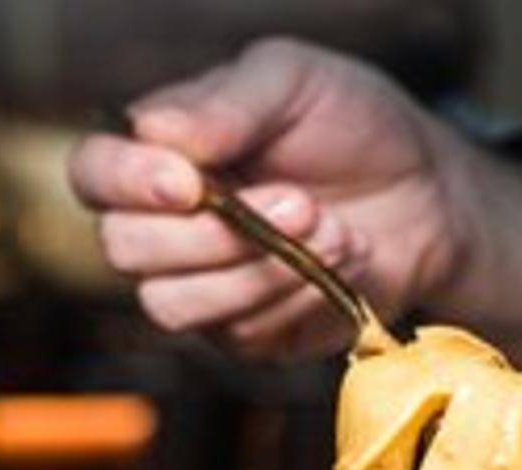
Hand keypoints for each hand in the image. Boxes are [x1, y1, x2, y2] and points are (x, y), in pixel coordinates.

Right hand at [69, 37, 521, 361]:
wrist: (428, 197)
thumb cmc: (355, 127)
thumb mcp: (294, 82)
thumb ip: (223, 103)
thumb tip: (155, 134)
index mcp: (162, 157)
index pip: (93, 176)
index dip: (125, 182)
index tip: (187, 180)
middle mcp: (169, 229)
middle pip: (127, 252)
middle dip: (214, 233)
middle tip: (298, 200)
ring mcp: (206, 289)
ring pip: (176, 305)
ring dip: (259, 270)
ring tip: (329, 228)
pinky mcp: (249, 335)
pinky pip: (241, 335)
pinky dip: (296, 298)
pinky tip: (340, 260)